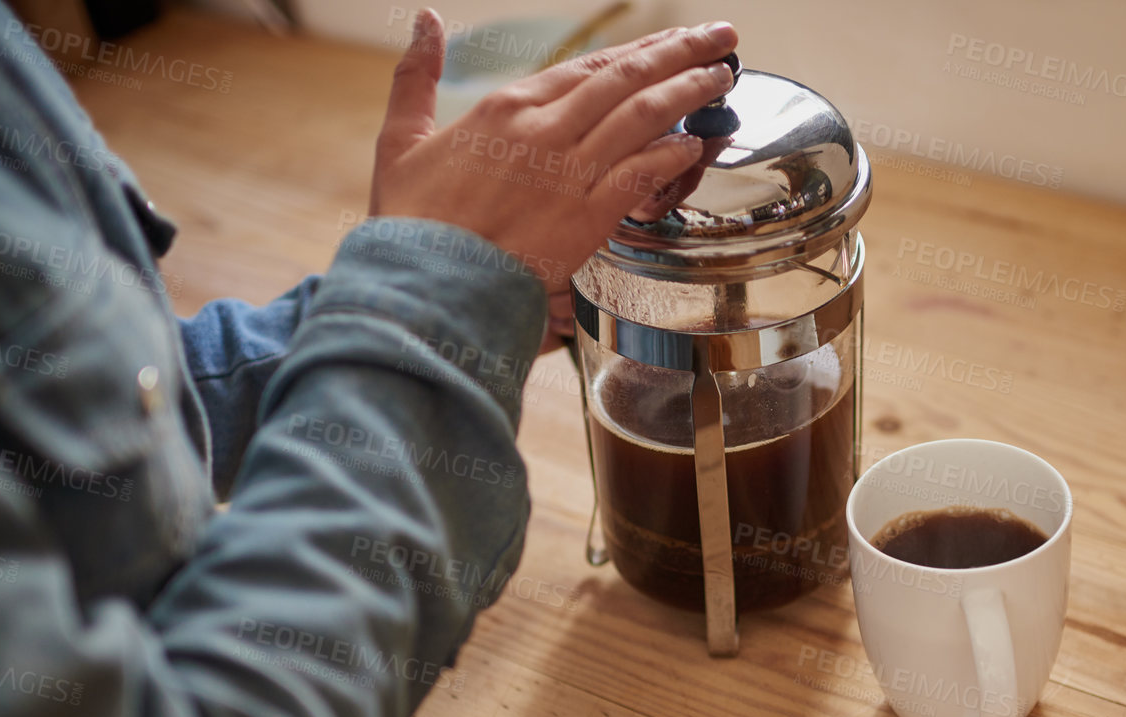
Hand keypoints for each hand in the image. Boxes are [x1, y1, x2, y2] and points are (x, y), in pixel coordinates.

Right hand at [370, 11, 736, 309]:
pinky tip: (695, 144)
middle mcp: (544, 130)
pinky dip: (670, 155)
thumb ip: (416, 74)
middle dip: (681, 54)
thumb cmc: (411, 220)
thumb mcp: (402, 136)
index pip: (589, 66)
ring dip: (688, 93)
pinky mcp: (584, 218)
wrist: (423, 282)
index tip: (673, 40)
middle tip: (722, 38)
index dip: (639, 50)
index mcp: (507, 107)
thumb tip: (423, 18)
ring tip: (723, 79)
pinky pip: (638, 175)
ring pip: (641, 118)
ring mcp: (568, 173)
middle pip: (626, 79)